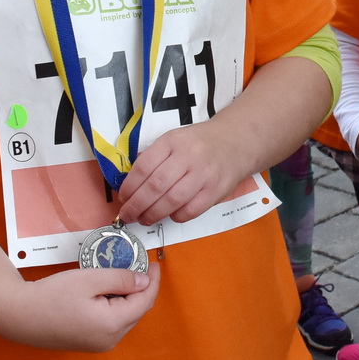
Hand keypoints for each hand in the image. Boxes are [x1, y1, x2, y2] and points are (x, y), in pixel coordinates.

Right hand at [0, 263, 158, 351]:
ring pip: (125, 317)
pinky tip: (106, 290)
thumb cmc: (51, 296)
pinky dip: (115, 305)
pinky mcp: (88, 342)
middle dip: (141, 288)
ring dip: (127, 296)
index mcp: (112, 325)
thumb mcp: (90, 278)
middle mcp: (109, 340)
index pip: (144, 301)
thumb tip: (144, 281)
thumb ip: (121, 279)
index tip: (154, 263)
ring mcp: (98, 344)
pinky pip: (111, 322)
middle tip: (138, 265)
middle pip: (136, 311)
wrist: (18, 315)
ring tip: (122, 274)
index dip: (152, 281)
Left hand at [116, 121, 250, 225]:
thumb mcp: (174, 140)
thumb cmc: (198, 144)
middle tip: (128, 215)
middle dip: (137, 205)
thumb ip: (154, 158)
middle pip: (156, 186)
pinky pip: (191, 210)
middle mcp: (188, 156)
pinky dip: (176, 216)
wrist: (236, 141)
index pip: (144, 166)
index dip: (129, 186)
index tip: (123, 198)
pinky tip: (170, 215)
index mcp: (172, 141)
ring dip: (153, 214)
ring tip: (144, 219)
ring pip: (172, 200)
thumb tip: (130, 186)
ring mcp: (204, 174)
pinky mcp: (216, 190)